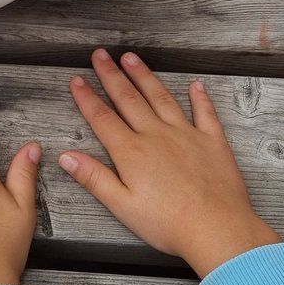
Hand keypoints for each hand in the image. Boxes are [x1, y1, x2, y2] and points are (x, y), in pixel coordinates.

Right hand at [59, 49, 280, 277]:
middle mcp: (156, 135)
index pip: (102, 118)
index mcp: (132, 152)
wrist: (217, 230)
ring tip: (132, 58)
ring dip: (144, 76)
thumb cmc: (169, 224)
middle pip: (129, 99)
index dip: (87, 97)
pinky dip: (200, 97)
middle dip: (112, 75)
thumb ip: (94, 178)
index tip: (76, 79)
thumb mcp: (122, 206)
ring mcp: (186, 135)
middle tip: (100, 55)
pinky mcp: (212, 141)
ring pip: (161, 97)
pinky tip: (195, 85)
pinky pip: (205, 113)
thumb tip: (65, 156)